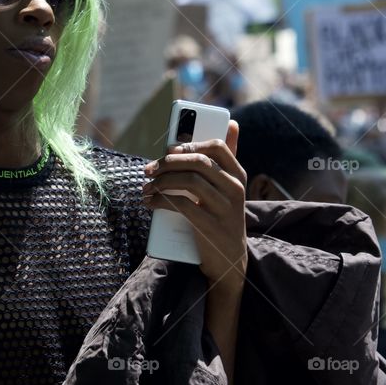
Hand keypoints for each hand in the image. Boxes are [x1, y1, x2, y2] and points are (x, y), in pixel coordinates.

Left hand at [142, 121, 247, 293]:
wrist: (229, 262)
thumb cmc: (222, 217)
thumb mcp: (229, 188)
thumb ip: (225, 160)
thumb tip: (232, 123)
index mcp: (238, 175)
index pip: (216, 146)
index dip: (189, 143)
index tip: (168, 149)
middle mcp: (236, 189)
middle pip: (198, 162)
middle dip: (168, 162)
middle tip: (148, 170)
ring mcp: (225, 209)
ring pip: (189, 182)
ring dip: (161, 182)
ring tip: (147, 188)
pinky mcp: (211, 228)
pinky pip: (182, 206)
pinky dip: (160, 200)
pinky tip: (150, 202)